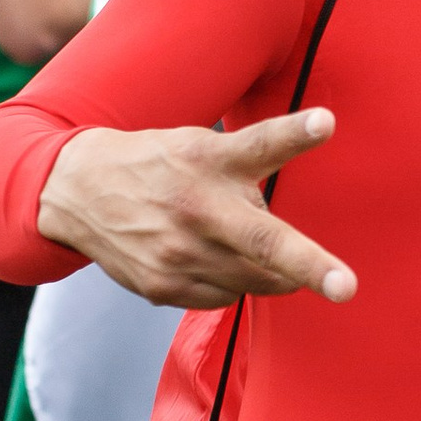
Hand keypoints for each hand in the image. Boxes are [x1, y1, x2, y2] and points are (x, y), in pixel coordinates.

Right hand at [37, 110, 356, 308]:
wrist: (74, 190)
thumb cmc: (158, 164)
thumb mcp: (200, 145)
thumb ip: (251, 161)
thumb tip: (310, 164)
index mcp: (208, 160)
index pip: (260, 144)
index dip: (296, 134)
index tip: (326, 124)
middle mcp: (195, 207)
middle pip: (264, 242)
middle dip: (309, 267)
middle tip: (345, 287)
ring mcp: (177, 253)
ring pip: (255, 280)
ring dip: (271, 270)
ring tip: (241, 242)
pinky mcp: (162, 286)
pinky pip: (225, 296)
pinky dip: (233, 281)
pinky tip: (208, 257)